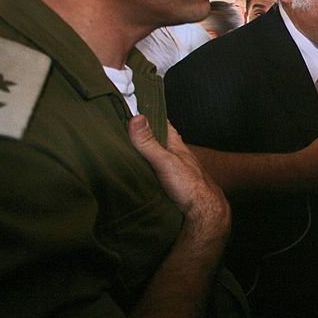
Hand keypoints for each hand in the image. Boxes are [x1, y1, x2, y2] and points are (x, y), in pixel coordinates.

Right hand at [128, 115, 228, 232]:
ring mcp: (169, 169)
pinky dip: (139, 169)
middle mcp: (171, 154)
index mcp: (174, 144)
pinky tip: (130, 171)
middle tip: (118, 127)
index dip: (148, 114)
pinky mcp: (165, 184)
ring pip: (150, 156)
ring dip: (137, 153)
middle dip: (138, 134)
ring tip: (116, 147)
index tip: (131, 106)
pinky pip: (148, 172)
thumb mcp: (166, 160)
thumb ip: (150, 142)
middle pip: (153, 139)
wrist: (201, 211)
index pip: (160, 122)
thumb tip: (136, 118)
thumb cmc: (190, 185)